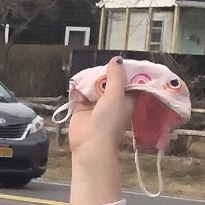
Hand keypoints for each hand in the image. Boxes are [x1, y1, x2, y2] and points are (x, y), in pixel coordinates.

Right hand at [68, 56, 130, 204]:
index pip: (126, 80)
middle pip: (108, 80)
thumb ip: (116, 77)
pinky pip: (79, 93)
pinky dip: (77, 88)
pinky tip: (78, 86)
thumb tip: (117, 59)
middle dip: (103, 73)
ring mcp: (95, 104)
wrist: (90, 145)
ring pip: (92, 85)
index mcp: (125, 98)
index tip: (119, 61)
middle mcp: (111, 100)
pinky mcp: (81, 107)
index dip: (123, 70)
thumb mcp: (116, 96)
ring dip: (89, 80)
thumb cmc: (109, 122)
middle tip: (100, 68)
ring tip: (87, 76)